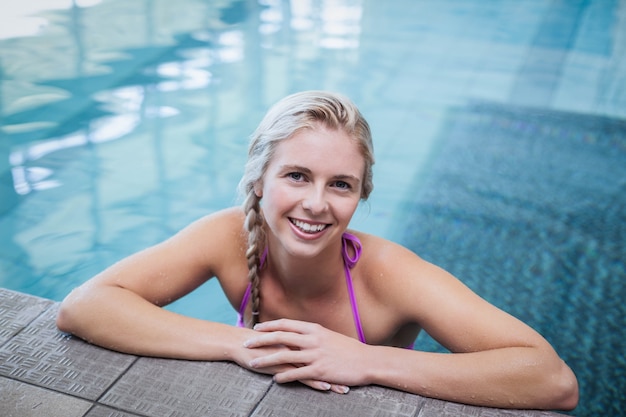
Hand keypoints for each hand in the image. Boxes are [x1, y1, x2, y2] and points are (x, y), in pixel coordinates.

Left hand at [243, 319, 369, 392]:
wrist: (366, 360)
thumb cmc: (348, 349)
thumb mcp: (329, 336)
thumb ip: (313, 335)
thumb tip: (298, 334)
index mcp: (314, 329)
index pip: (286, 324)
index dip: (269, 326)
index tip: (256, 328)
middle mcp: (312, 340)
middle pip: (280, 337)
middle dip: (261, 340)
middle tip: (246, 344)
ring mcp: (315, 355)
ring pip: (284, 356)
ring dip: (266, 360)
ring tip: (253, 364)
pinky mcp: (319, 370)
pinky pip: (297, 374)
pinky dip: (284, 376)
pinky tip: (275, 380)